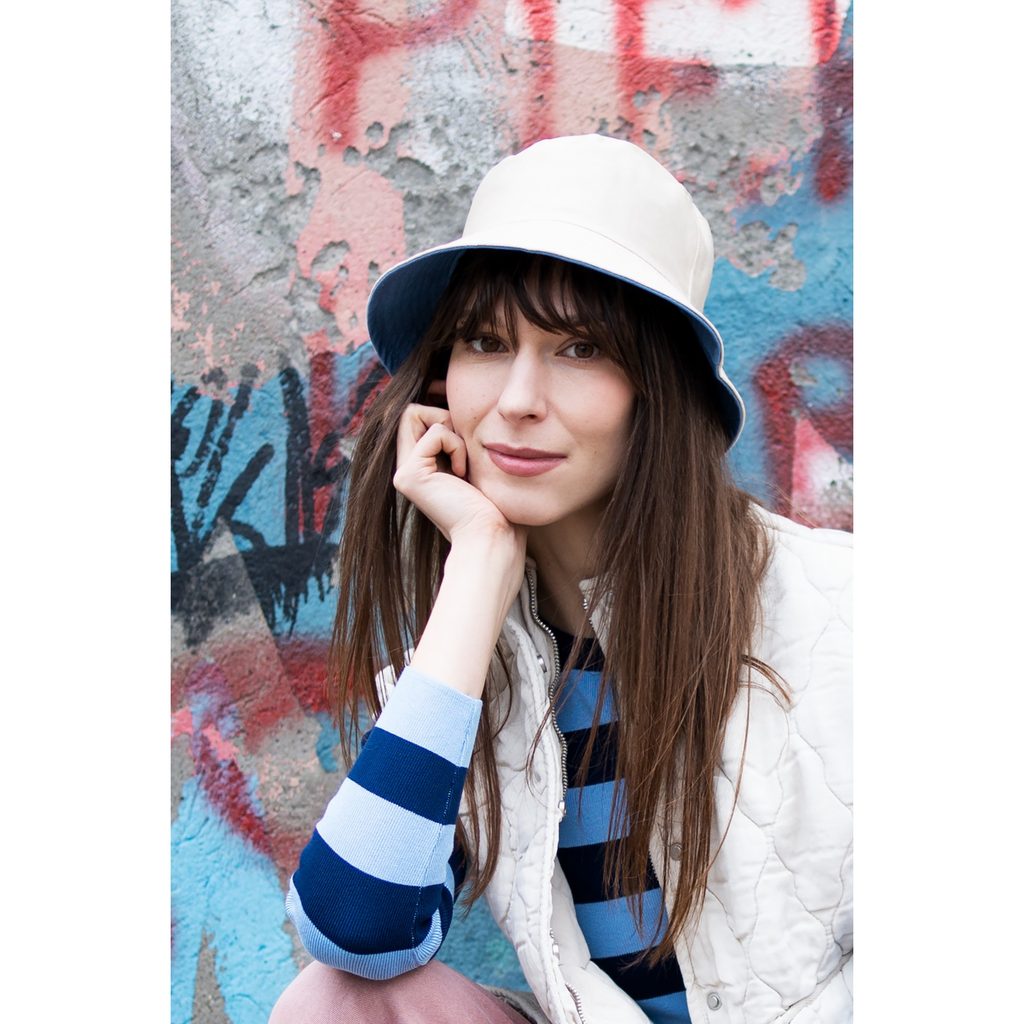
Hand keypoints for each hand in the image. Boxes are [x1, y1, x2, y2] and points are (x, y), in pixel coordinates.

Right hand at [393, 404, 518, 549]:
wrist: (490, 533)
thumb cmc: (493, 502)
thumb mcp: (473, 459)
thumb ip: (457, 436)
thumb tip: (449, 397)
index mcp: (418, 467)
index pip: (416, 417)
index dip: (440, 410)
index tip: (463, 424)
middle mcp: (404, 469)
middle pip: (411, 411)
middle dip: (443, 417)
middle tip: (463, 447)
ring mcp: (402, 473)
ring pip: (414, 412)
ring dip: (449, 429)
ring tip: (463, 462)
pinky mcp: (409, 474)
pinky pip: (436, 431)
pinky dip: (456, 445)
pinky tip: (463, 473)